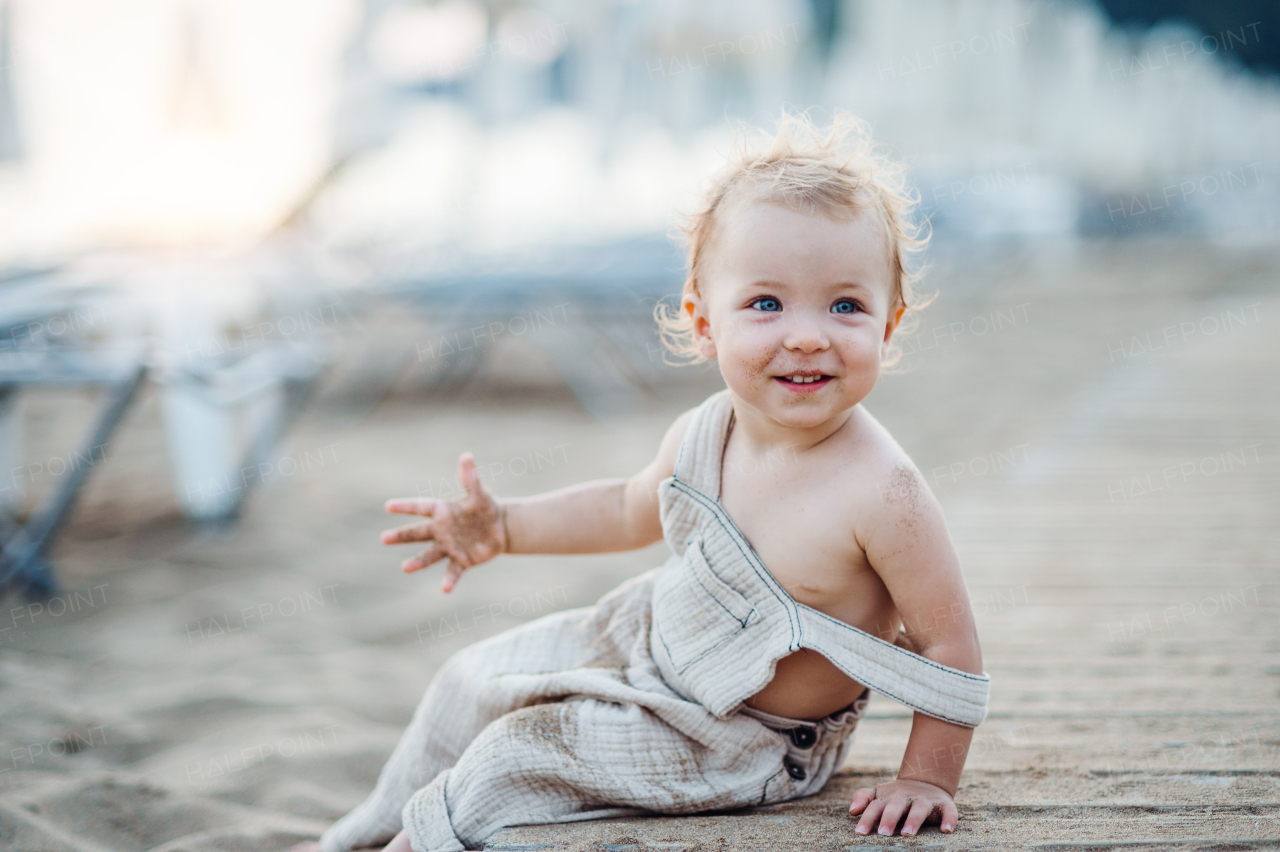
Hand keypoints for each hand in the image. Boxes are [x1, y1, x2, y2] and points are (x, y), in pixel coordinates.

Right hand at [381, 453, 506, 592]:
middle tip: (384, 538)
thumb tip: (466, 456)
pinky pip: (453, 571)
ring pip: (430, 554)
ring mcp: (449, 547)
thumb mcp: (480, 493)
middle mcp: (441, 530)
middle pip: (417, 533)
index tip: (389, 506)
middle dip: (401, 535)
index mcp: (442, 512)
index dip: (406, 506)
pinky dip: (449, 580)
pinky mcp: (462, 561)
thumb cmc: (486, 508)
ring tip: (405, 568)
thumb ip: (471, 478)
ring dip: (418, 562)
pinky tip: (445, 589)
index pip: (421, 507)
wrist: (500, 528)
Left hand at [849, 778, 957, 836]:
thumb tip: (852, 810)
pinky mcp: (944, 805)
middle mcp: (906, 797)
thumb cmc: (896, 797)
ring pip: (920, 808)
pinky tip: (946, 831)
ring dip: (914, 820)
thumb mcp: (878, 794)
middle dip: (889, 818)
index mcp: (888, 797)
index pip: (875, 807)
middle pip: (896, 806)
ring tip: (907, 834)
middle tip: (883, 833)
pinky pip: (948, 811)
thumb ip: (863, 798)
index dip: (867, 818)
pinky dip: (949, 819)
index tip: (860, 832)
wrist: (926, 782)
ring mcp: (925, 800)